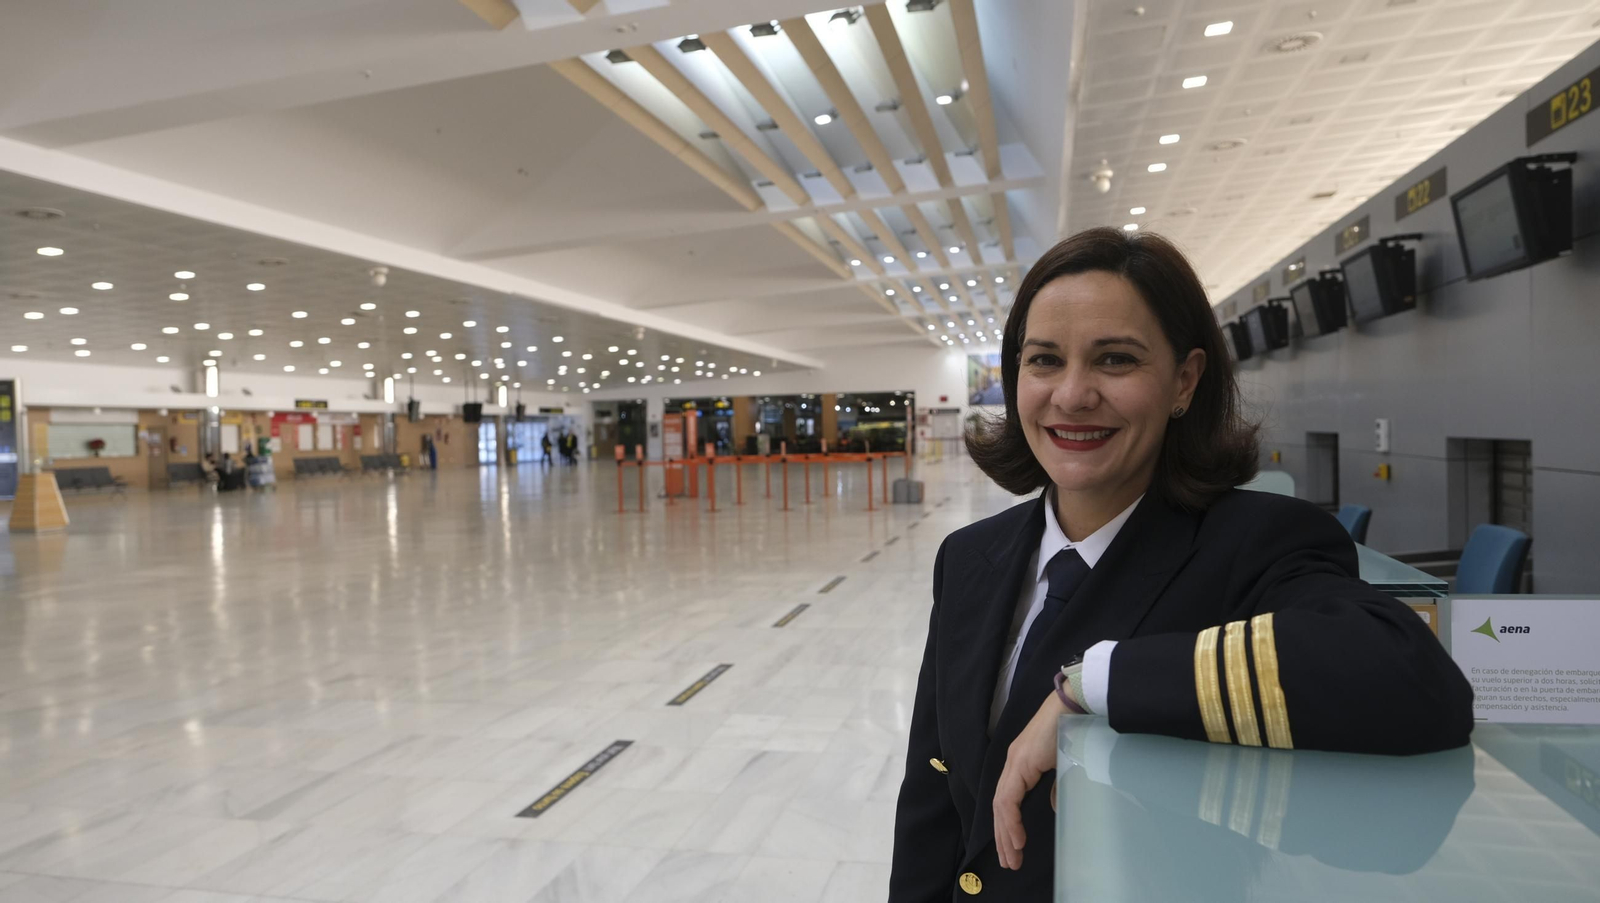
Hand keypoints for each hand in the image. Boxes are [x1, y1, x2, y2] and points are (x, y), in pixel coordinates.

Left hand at [992, 687, 1071, 869]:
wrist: (1074, 706)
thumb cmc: (1073, 730)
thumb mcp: (1064, 765)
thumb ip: (1056, 786)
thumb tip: (1054, 806)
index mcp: (1021, 763)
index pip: (1006, 801)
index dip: (1007, 827)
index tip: (1013, 850)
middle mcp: (1013, 763)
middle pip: (999, 807)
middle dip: (1003, 837)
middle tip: (1008, 862)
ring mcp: (1014, 762)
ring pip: (1001, 806)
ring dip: (1005, 834)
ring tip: (1011, 858)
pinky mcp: (1021, 762)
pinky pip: (1009, 798)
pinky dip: (1010, 820)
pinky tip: (1016, 838)